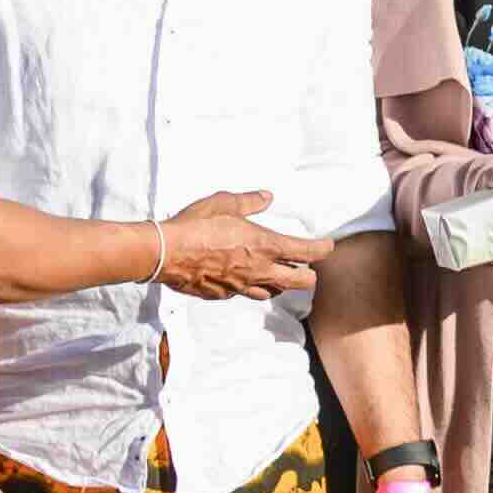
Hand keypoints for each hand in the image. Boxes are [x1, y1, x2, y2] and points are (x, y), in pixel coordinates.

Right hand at [155, 188, 328, 300]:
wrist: (165, 253)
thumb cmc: (195, 225)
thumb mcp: (224, 203)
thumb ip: (249, 202)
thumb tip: (267, 197)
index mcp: (265, 245)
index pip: (306, 252)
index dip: (322, 250)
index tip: (328, 246)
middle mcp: (258, 270)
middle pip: (299, 282)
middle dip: (308, 276)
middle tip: (308, 268)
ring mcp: (241, 286)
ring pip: (273, 292)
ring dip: (280, 284)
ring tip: (280, 275)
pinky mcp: (223, 295)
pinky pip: (245, 294)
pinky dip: (251, 287)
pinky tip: (244, 278)